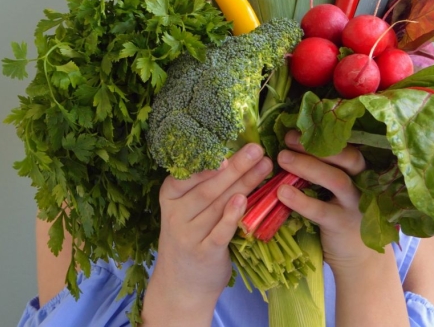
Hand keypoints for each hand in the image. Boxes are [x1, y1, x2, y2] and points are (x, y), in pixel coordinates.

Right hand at [142, 143, 271, 325]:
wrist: (181, 286)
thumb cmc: (190, 239)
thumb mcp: (186, 211)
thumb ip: (203, 187)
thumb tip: (234, 155)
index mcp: (170, 197)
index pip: (187, 174)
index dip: (207, 160)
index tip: (226, 146)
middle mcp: (176, 215)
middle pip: (209, 187)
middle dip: (235, 166)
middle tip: (256, 149)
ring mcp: (189, 235)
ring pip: (218, 205)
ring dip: (244, 184)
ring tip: (264, 166)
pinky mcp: (205, 253)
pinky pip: (220, 231)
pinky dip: (231, 215)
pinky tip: (243, 200)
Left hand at [276, 130, 408, 325]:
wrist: (359, 258)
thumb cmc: (340, 213)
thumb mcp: (336, 189)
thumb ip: (321, 168)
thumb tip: (288, 143)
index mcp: (359, 170)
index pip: (347, 144)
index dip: (324, 133)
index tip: (298, 126)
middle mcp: (362, 183)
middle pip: (347, 157)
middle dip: (316, 146)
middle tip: (288, 139)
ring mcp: (354, 204)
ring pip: (336, 180)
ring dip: (308, 167)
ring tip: (282, 159)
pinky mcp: (342, 225)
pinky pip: (322, 211)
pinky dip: (301, 201)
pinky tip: (282, 193)